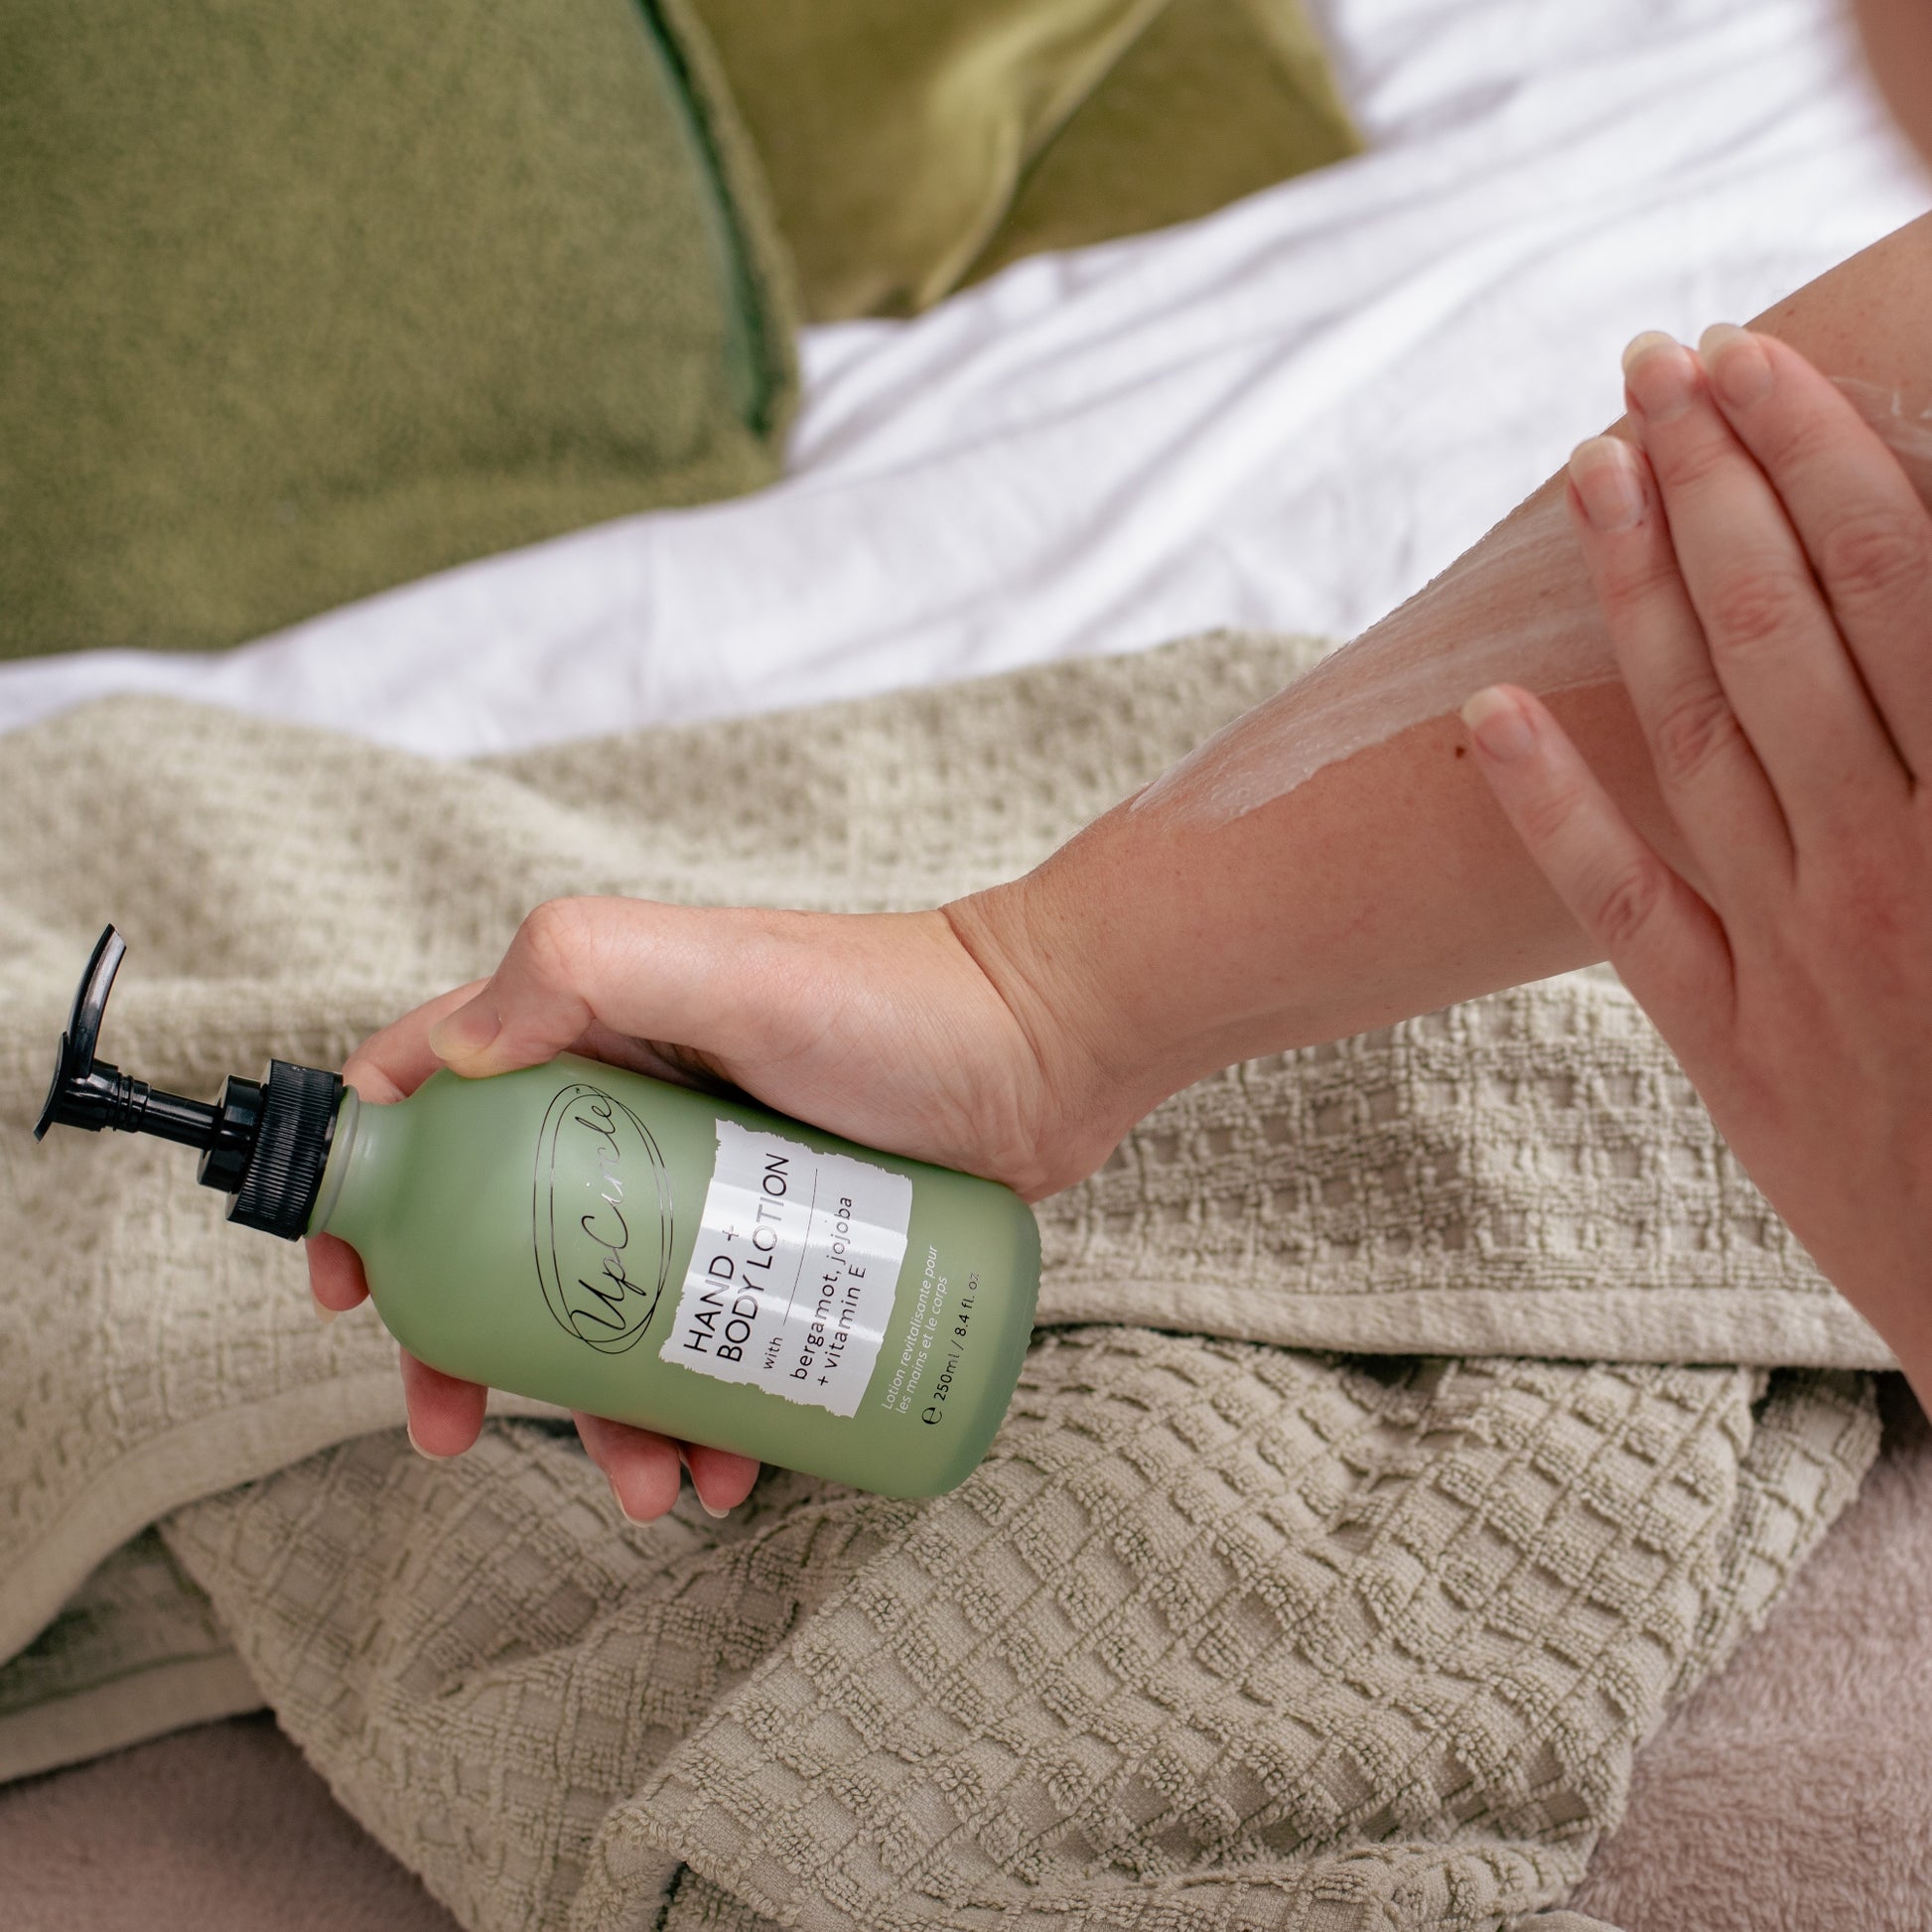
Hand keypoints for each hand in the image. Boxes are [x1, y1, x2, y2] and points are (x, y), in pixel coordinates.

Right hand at [306, 896, 1109, 1518]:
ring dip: (599, 1416)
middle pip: (505, 1242)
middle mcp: (636, 1110)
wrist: (1050, 1053)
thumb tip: (447, 1060)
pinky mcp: (783, 1248)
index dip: (377, 1191)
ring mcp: (712, 1189)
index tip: (356, 1290)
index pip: (435, 1101)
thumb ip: (582, 970)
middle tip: (457, 1431)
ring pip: (612, 1319)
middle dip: (471, 1348)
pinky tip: (730, 1470)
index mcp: (592, 1033)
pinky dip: (700, 1417)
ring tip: (656, 1486)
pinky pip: (708, 1347)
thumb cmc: (895, 1000)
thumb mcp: (724, 964)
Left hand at [1461, 324, 1931, 1412]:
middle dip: (1721, 483)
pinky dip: (1553, 806)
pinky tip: (1486, 710)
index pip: (1907, 591)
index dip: (1824, 463)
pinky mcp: (1728, 1045)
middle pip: (1793, 633)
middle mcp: (1896, 868)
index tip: (1753, 366)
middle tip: (1657, 359)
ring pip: (1701, 735)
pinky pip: (1623, 905)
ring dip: (1637, 592)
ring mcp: (1798, 957)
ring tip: (1589, 466)